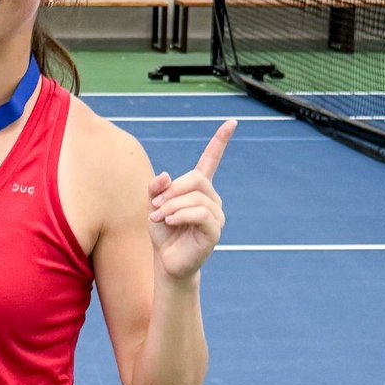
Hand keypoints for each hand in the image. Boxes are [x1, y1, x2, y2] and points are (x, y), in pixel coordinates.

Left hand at [147, 120, 235, 280]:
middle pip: (196, 178)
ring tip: (159, 218)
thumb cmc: (163, 232)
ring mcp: (216, 214)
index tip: (231, 123)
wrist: (166, 261)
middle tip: (155, 207)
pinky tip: (169, 222)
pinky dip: (180, 215)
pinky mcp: (214, 230)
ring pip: (195, 197)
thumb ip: (156, 188)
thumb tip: (166, 175)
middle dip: (172, 190)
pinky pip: (199, 213)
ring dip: (171, 206)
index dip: (220, 141)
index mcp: (198, 189)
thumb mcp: (154, 205)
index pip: (211, 161)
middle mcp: (211, 199)